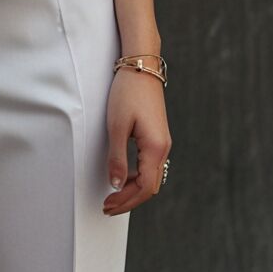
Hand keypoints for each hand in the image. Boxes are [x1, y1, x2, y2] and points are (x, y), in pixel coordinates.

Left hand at [103, 68, 170, 215]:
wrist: (141, 66)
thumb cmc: (127, 93)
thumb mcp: (117, 126)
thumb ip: (116, 158)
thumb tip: (115, 184)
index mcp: (155, 148)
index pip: (144, 188)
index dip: (126, 200)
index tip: (108, 205)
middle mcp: (163, 147)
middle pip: (150, 186)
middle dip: (129, 199)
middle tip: (108, 205)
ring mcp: (162, 141)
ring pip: (151, 176)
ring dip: (133, 188)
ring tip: (113, 193)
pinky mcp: (157, 135)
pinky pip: (150, 164)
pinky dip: (137, 175)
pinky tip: (123, 174)